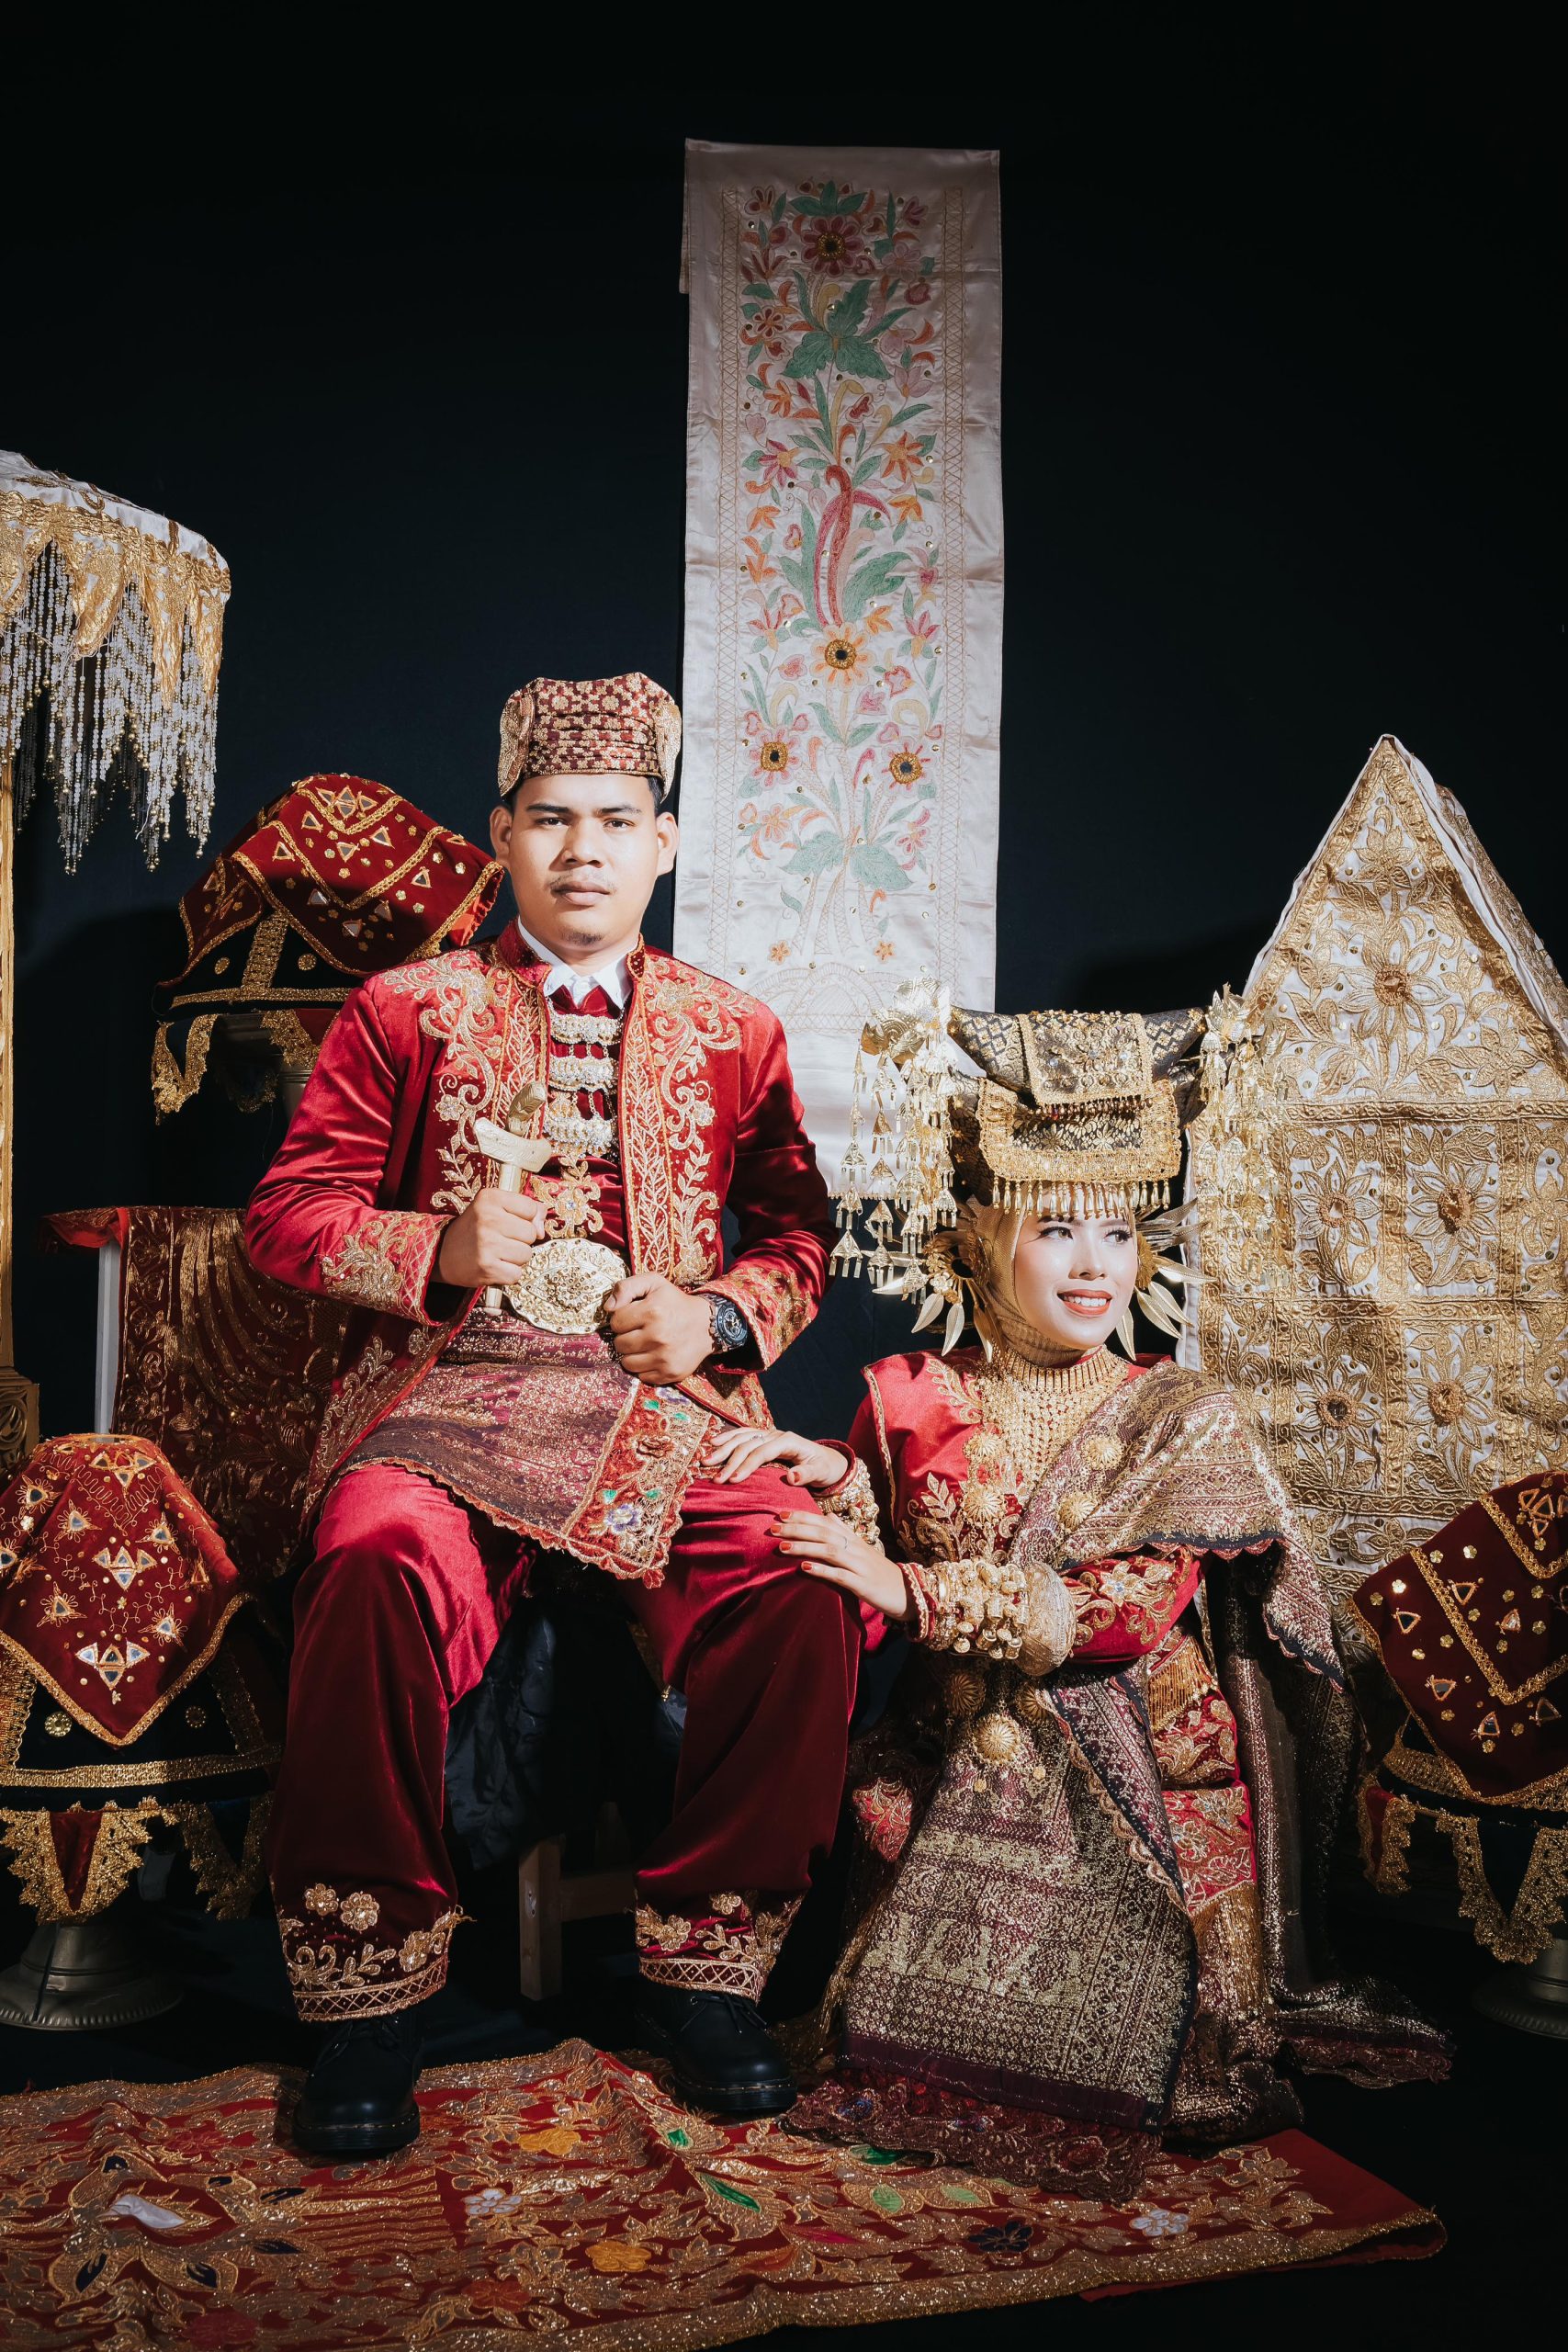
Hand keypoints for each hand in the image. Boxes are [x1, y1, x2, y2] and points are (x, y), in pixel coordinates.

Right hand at [436, 1188, 548, 1286]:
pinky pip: (517, 1274)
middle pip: (531, 1233)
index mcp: (490, 1198)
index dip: (526, 1219)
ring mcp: (486, 1243)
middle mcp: (487, 1218)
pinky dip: (508, 1274)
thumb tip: (542, 1229)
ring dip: (515, 1258)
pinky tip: (494, 1266)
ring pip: (526, 1254)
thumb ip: (527, 1209)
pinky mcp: (486, 1267)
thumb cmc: (475, 1229)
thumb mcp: (495, 1207)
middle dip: (520, 1240)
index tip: (509, 1222)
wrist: (442, 1254)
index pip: (531, 1208)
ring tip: (497, 1253)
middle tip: (500, 1240)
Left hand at [605, 1273, 715, 1382]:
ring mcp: (664, 1358)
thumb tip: (608, 1308)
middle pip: (619, 1344)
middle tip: (639, 1331)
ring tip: (645, 1344)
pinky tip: (654, 1355)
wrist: (707, 1325)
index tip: (634, 1317)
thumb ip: (626, 1287)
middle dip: (625, 1337)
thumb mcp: (654, 1283)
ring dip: (632, 1354)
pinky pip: (641, 1376)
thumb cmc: (676, 1303)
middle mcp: (658, 1336)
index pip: (615, 1322)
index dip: (622, 1319)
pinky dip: (644, 1367)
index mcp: (652, 1312)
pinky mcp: (670, 1373)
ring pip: (627, 1363)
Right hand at [703, 1426, 847, 1487]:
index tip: (733, 1480)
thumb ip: (807, 1474)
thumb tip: (791, 1477)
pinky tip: (713, 1442)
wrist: (826, 1459)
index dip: (747, 1465)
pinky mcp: (764, 1438)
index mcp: (789, 1441)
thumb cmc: (823, 1468)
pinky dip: (727, 1438)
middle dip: (730, 1461)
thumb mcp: (821, 1472)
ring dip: (723, 1448)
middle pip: (748, 1444)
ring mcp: (769, 1434)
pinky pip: (743, 1434)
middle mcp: (776, 1434)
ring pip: (742, 1437)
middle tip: (715, 1478)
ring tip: (706, 1460)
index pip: (762, 1452)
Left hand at [770, 1509, 912, 1622]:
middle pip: (824, 1533)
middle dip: (797, 1529)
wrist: (910, 1593)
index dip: (803, 1517)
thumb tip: (829, 1516)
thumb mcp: (863, 1550)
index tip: (781, 1513)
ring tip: (782, 1546)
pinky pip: (840, 1575)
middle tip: (773, 1527)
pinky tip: (805, 1568)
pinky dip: (822, 1570)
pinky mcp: (863, 1584)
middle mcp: (856, 1548)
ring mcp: (860, 1565)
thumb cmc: (880, 1572)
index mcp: (854, 1539)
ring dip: (804, 1547)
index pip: (825, 1522)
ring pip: (829, 1550)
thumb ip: (845, 1532)